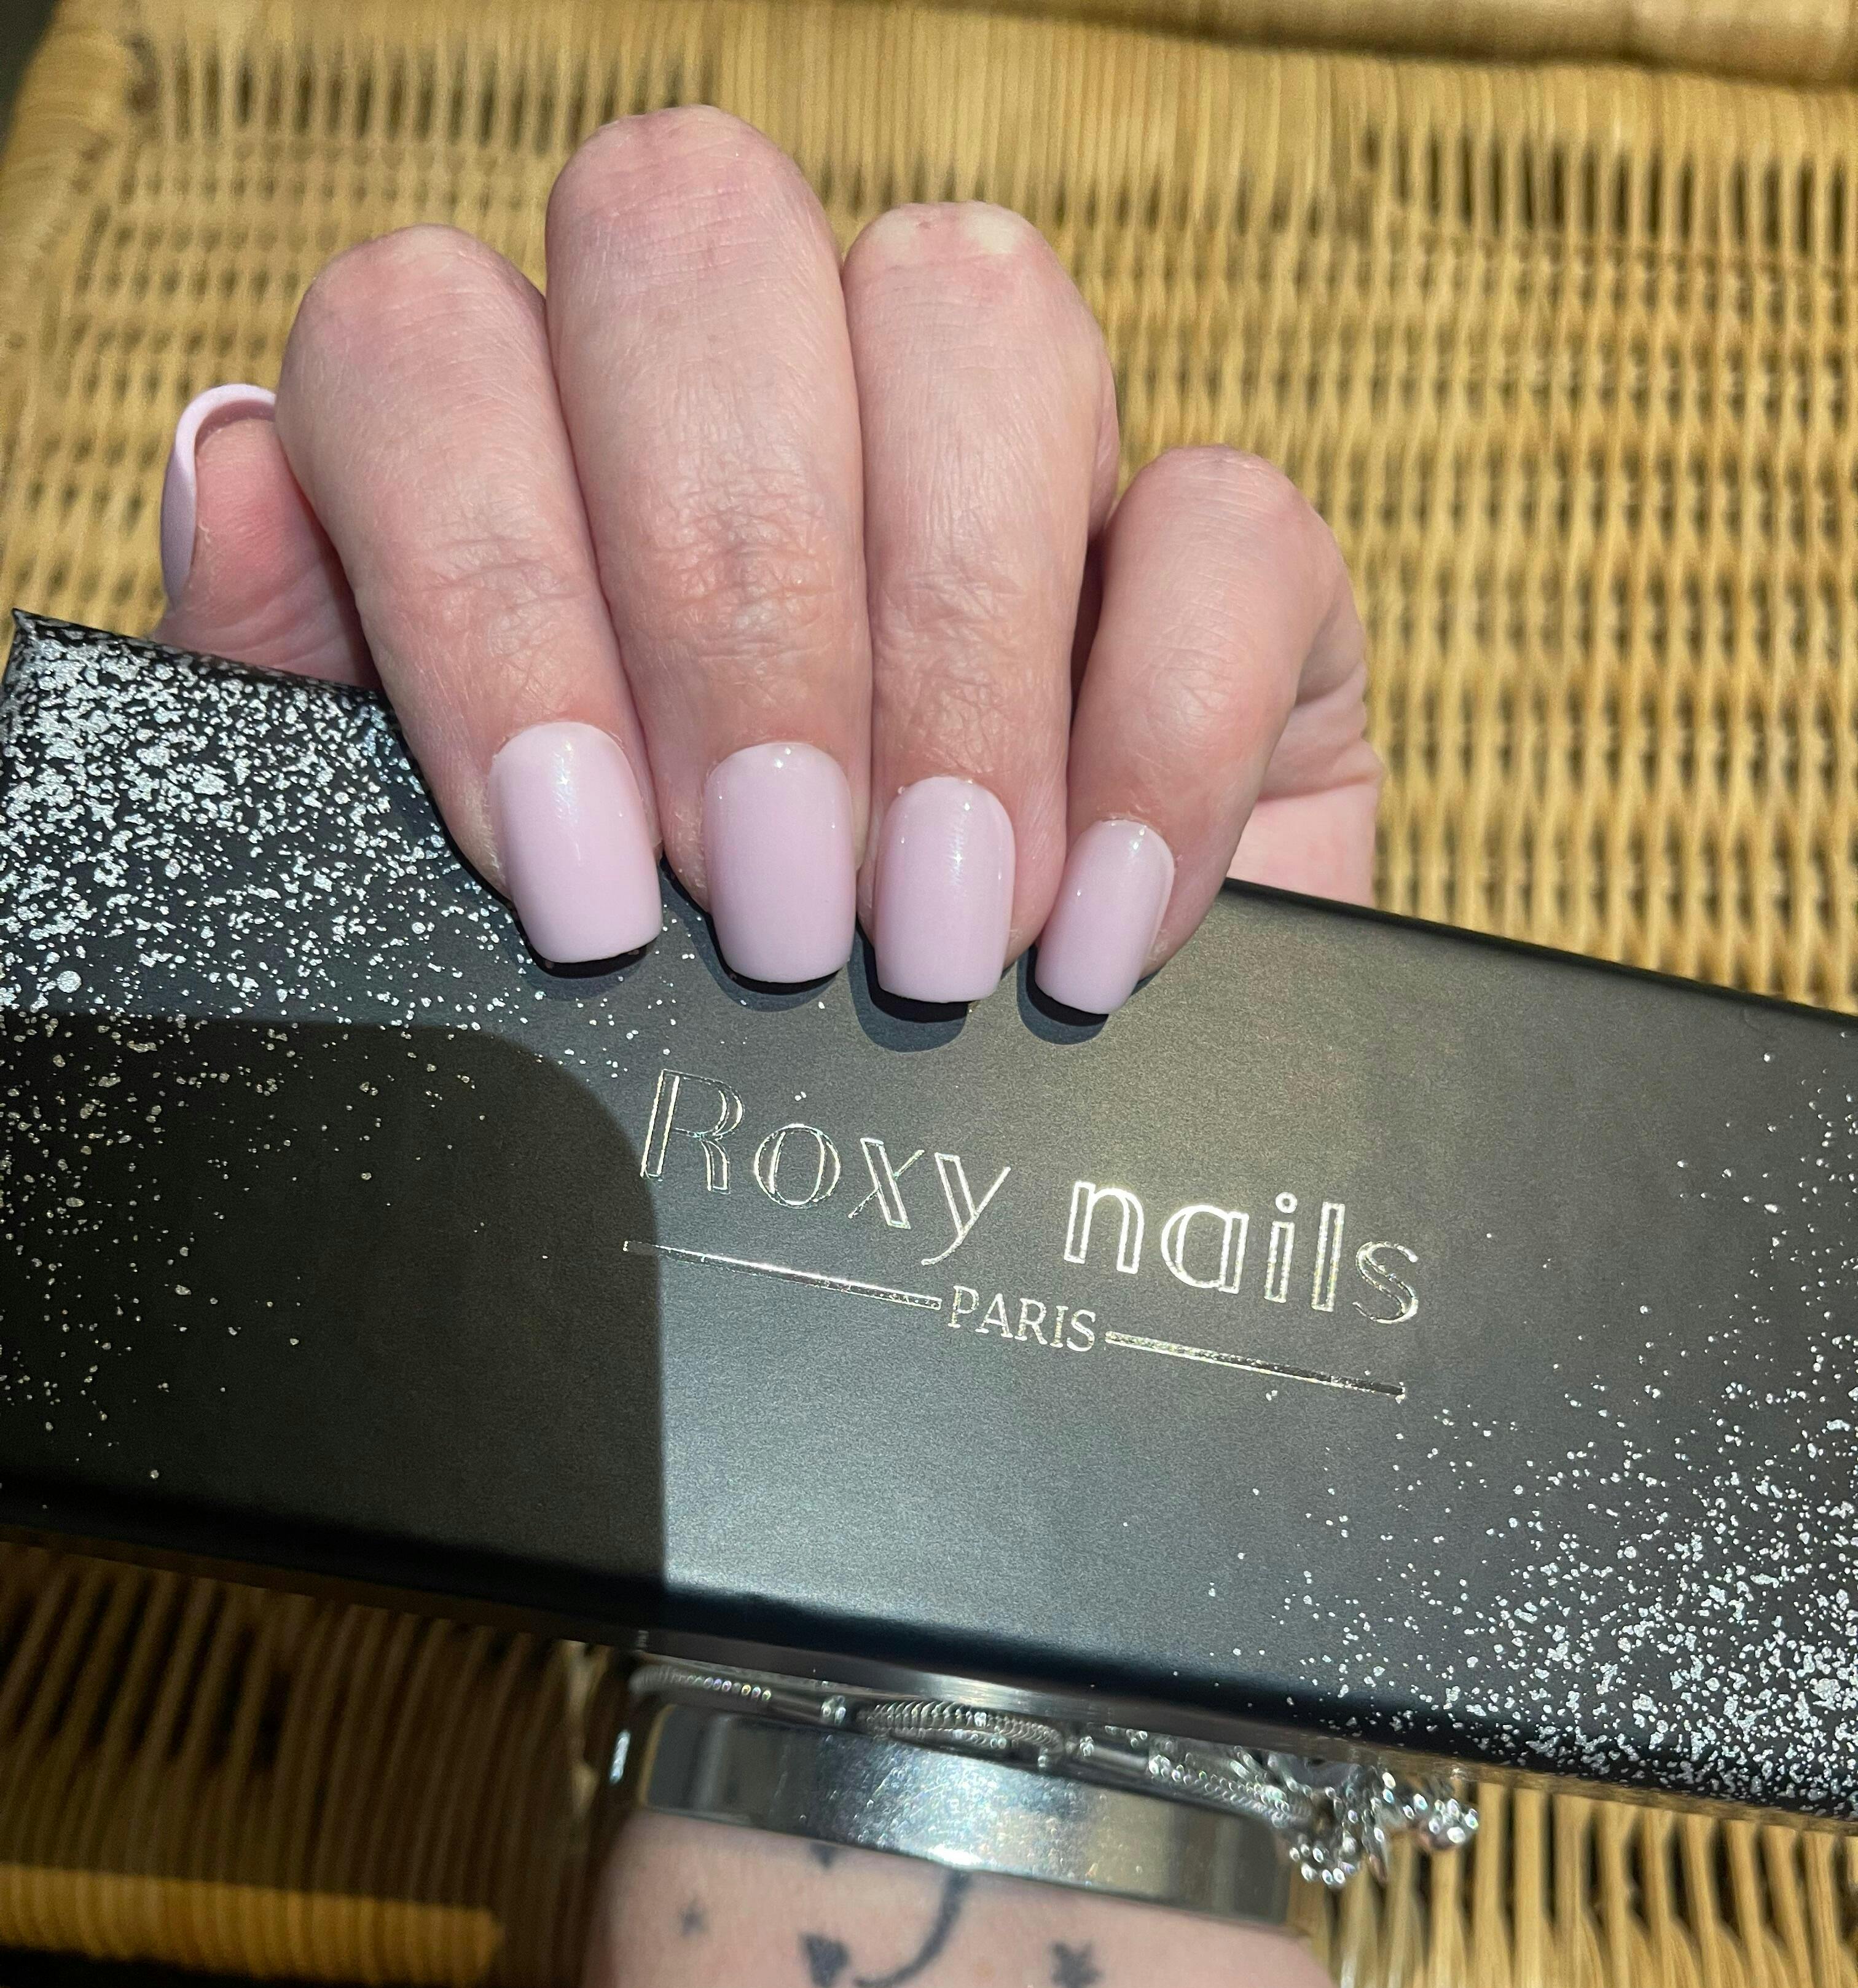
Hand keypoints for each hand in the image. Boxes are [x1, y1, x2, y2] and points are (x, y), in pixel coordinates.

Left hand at [156, 108, 1377, 1013]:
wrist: (936, 1187)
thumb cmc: (665, 1018)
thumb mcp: (437, 899)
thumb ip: (300, 695)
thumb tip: (233, 471)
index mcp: (528, 436)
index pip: (438, 343)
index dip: (491, 589)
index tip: (582, 879)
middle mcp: (754, 383)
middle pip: (699, 245)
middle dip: (729, 605)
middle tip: (764, 903)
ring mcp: (996, 445)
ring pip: (973, 317)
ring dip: (945, 657)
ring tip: (929, 936)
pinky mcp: (1210, 561)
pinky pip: (1235, 518)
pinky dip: (1165, 733)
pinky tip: (1096, 930)